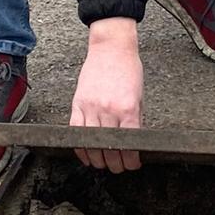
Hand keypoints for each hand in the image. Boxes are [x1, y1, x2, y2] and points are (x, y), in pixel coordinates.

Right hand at [70, 17, 142, 172]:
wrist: (111, 47)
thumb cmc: (128, 68)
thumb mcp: (139, 96)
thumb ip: (136, 120)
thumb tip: (134, 143)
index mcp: (127, 109)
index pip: (129, 146)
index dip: (131, 161)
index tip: (133, 164)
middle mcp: (108, 111)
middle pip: (109, 150)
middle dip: (116, 165)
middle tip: (119, 167)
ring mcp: (91, 108)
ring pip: (91, 145)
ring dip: (98, 160)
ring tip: (103, 163)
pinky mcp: (77, 104)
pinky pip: (75, 133)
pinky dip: (80, 147)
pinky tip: (86, 153)